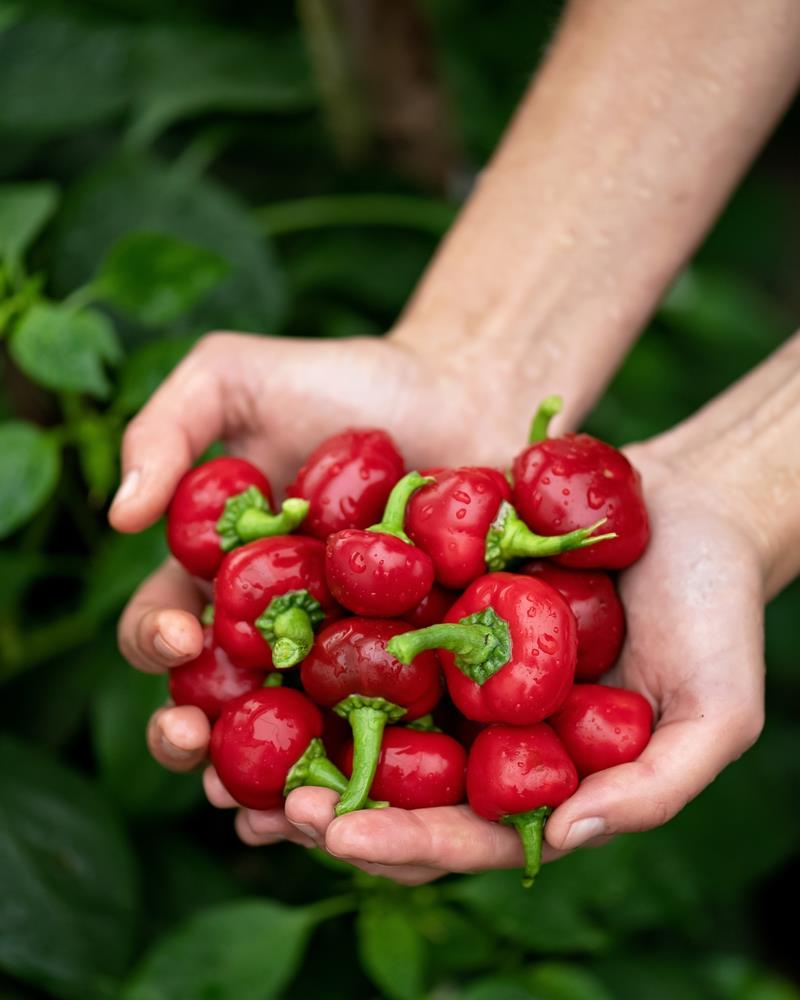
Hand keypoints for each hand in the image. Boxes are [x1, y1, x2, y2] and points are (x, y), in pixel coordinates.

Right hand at [114, 330, 532, 770]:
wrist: (467, 392)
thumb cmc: (349, 382)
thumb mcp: (238, 375)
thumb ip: (168, 426)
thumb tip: (118, 513)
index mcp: (224, 575)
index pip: (167, 626)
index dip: (158, 644)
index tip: (184, 640)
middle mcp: (276, 630)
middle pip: (217, 706)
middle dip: (194, 739)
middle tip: (197, 747)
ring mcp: (348, 657)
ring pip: (294, 741)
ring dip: (271, 785)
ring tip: (273, 808)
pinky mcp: (419, 670)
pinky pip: (389, 735)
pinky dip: (369, 776)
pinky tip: (362, 805)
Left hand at [231, 444, 765, 882]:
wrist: (691, 508)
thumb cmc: (716, 613)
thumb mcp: (714, 713)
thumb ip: (652, 787)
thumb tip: (563, 834)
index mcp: (536, 773)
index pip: (463, 833)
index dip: (405, 845)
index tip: (345, 839)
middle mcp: (482, 726)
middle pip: (392, 783)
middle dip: (323, 802)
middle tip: (256, 802)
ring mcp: (452, 660)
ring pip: (359, 707)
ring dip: (290, 729)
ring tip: (220, 739)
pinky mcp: (430, 594)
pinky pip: (363, 617)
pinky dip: (313, 633)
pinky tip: (254, 633)